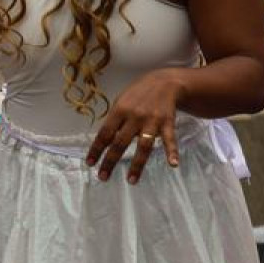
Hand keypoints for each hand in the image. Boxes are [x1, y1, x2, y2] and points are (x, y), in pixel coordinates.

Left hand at [86, 69, 186, 183]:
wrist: (164, 82)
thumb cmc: (138, 94)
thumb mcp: (121, 101)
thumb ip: (114, 120)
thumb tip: (103, 140)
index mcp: (119, 110)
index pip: (104, 133)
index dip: (96, 149)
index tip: (90, 163)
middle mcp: (134, 116)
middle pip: (120, 142)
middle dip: (110, 161)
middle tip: (103, 177)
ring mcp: (151, 120)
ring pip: (143, 146)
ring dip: (137, 164)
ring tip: (131, 180)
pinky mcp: (168, 123)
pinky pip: (169, 139)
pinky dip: (172, 151)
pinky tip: (173, 164)